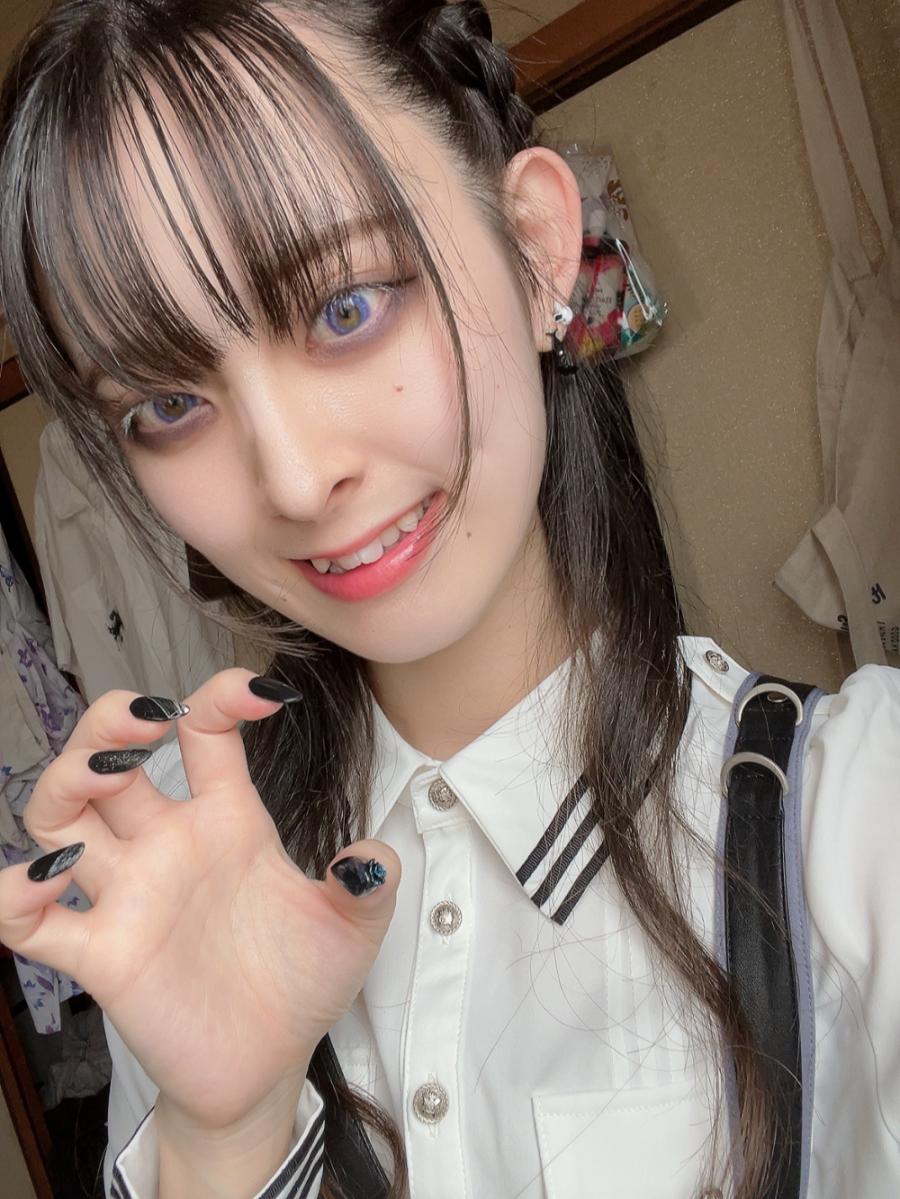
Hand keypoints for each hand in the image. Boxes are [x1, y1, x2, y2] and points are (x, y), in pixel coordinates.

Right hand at [0, 668, 399, 1132]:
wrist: (271, 1066)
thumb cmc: (302, 984)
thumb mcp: (352, 928)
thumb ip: (369, 887)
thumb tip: (372, 860)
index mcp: (227, 821)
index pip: (206, 733)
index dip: (223, 698)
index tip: (265, 695)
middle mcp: (169, 846)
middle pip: (109, 758)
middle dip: (110, 723)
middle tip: (145, 717)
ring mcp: (130, 896)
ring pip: (61, 817)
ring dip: (67, 781)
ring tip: (105, 773)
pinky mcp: (103, 955)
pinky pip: (30, 920)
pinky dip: (18, 894)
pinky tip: (55, 875)